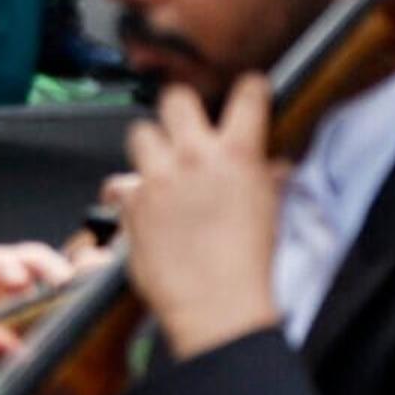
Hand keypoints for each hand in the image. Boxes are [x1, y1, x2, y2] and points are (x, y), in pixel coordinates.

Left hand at [118, 75, 284, 357]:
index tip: (248, 89)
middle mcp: (193, 157)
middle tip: (187, 126)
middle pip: (176, 99)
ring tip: (160, 166)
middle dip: (182, 108)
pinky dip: (130, 192)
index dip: (250, 88)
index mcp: (238, 154)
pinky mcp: (130, 203)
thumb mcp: (271, 213)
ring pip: (139, 132)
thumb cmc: (251, 266)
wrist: (218, 306)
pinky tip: (142, 206)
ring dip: (149, 146)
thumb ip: (268, 180)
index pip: (247, 95)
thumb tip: (274, 167)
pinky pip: (120, 183)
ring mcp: (157, 177)